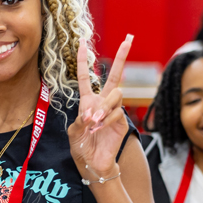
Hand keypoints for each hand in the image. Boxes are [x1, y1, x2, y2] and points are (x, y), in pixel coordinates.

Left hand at [68, 35, 132, 180]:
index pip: (87, 76)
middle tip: (128, 40)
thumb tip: (91, 114)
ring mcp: (114, 111)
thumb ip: (80, 121)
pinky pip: (117, 113)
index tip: (82, 42)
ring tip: (93, 121)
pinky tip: (98, 128)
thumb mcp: (73, 131)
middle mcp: (103, 102)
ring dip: (103, 106)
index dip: (85, 60)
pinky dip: (106, 120)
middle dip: (122, 57)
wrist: (92, 162)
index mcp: (88, 101)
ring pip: (115, 95)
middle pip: (115, 75)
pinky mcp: (122, 122)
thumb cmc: (81, 145)